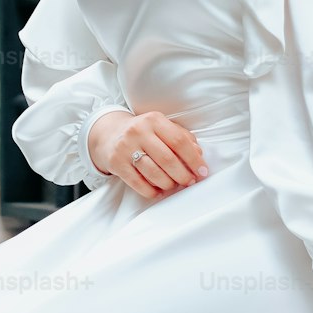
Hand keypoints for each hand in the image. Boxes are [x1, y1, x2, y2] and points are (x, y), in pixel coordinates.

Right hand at [87, 109, 208, 199]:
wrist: (109, 134)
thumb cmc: (143, 133)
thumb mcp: (161, 127)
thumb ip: (181, 137)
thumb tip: (198, 154)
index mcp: (154, 120)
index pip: (179, 141)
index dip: (194, 159)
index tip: (203, 172)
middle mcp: (138, 131)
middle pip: (168, 159)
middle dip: (183, 175)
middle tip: (190, 182)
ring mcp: (125, 147)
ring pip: (154, 174)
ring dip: (169, 184)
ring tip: (173, 185)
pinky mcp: (116, 163)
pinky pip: (139, 184)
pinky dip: (152, 191)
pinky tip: (158, 190)